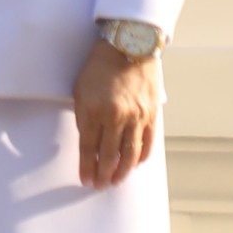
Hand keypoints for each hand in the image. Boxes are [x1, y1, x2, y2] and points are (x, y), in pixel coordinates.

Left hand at [72, 33, 161, 188]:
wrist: (129, 46)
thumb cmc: (99, 66)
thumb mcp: (81, 89)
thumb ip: (83, 117)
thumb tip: (87, 142)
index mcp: (94, 109)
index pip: (88, 147)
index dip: (86, 167)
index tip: (85, 180)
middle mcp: (116, 116)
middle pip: (109, 156)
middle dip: (103, 175)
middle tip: (100, 187)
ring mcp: (136, 117)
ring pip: (130, 155)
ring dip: (122, 172)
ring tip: (115, 182)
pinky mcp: (151, 115)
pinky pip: (146, 144)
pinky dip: (140, 158)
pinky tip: (134, 165)